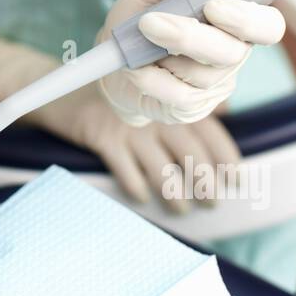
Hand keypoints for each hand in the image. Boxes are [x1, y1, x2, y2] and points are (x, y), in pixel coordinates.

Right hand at [0, 37, 240, 210]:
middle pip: (194, 160)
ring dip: (176, 198)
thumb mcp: (151, 86)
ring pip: (164, 174)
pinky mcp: (104, 139)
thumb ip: (185, 98)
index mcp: (174, 100)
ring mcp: (131, 127)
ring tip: (181, 209)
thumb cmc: (112, 90)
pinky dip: (137, 191)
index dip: (228, 163)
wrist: (60, 86)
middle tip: (211, 203)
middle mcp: (157, 113)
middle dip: (206, 187)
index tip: (236, 182)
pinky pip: (128, 175)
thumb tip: (226, 112)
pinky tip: (140, 197)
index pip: (214, 135)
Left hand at [98, 0, 284, 125]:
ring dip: (162, 55)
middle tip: (149, 22)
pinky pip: (178, 96)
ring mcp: (214, 85)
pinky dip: (150, 78)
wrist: (113, 62)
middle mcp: (231, 54)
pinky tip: (136, 68)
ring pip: (203, 76)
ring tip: (138, 40)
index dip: (249, 20)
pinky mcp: (191, 107)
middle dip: (190, 36)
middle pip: (232, 53)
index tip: (213, 7)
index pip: (268, 26)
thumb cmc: (141, 20)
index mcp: (233, 21)